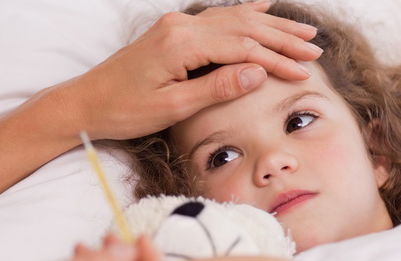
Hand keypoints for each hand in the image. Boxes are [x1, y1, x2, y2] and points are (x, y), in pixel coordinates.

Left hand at [53, 0, 321, 140]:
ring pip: (232, 19)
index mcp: (181, 45)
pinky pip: (215, 17)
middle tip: (315, 48)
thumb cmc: (123, 110)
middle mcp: (180, 27)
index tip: (305, 70)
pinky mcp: (171, 32)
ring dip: (269, 24)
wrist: (85, 102)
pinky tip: (261, 4)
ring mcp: (175, 26)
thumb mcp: (172, 108)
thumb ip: (216, 88)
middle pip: (243, 27)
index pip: (243, 47)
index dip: (277, 58)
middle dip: (281, 37)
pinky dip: (242, 12)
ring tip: (301, 31)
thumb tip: (257, 72)